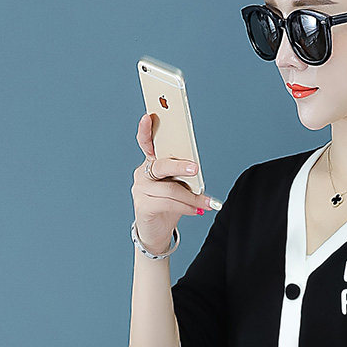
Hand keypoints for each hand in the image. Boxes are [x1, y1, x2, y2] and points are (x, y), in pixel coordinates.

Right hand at [131, 113, 219, 252]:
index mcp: (152, 163)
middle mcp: (143, 173)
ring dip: (191, 197)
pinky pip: (168, 203)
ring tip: (205, 203)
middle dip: (180, 166)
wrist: (156, 230)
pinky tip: (195, 210)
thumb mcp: (177, 185)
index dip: (146, 130)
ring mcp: (140, 190)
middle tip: (195, 168)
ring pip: (170, 189)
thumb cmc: (168, 203)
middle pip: (161, 166)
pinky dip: (185, 207)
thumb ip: (182, 175)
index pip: (146, 142)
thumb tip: (196, 170)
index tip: (149, 116)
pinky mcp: (143, 206)